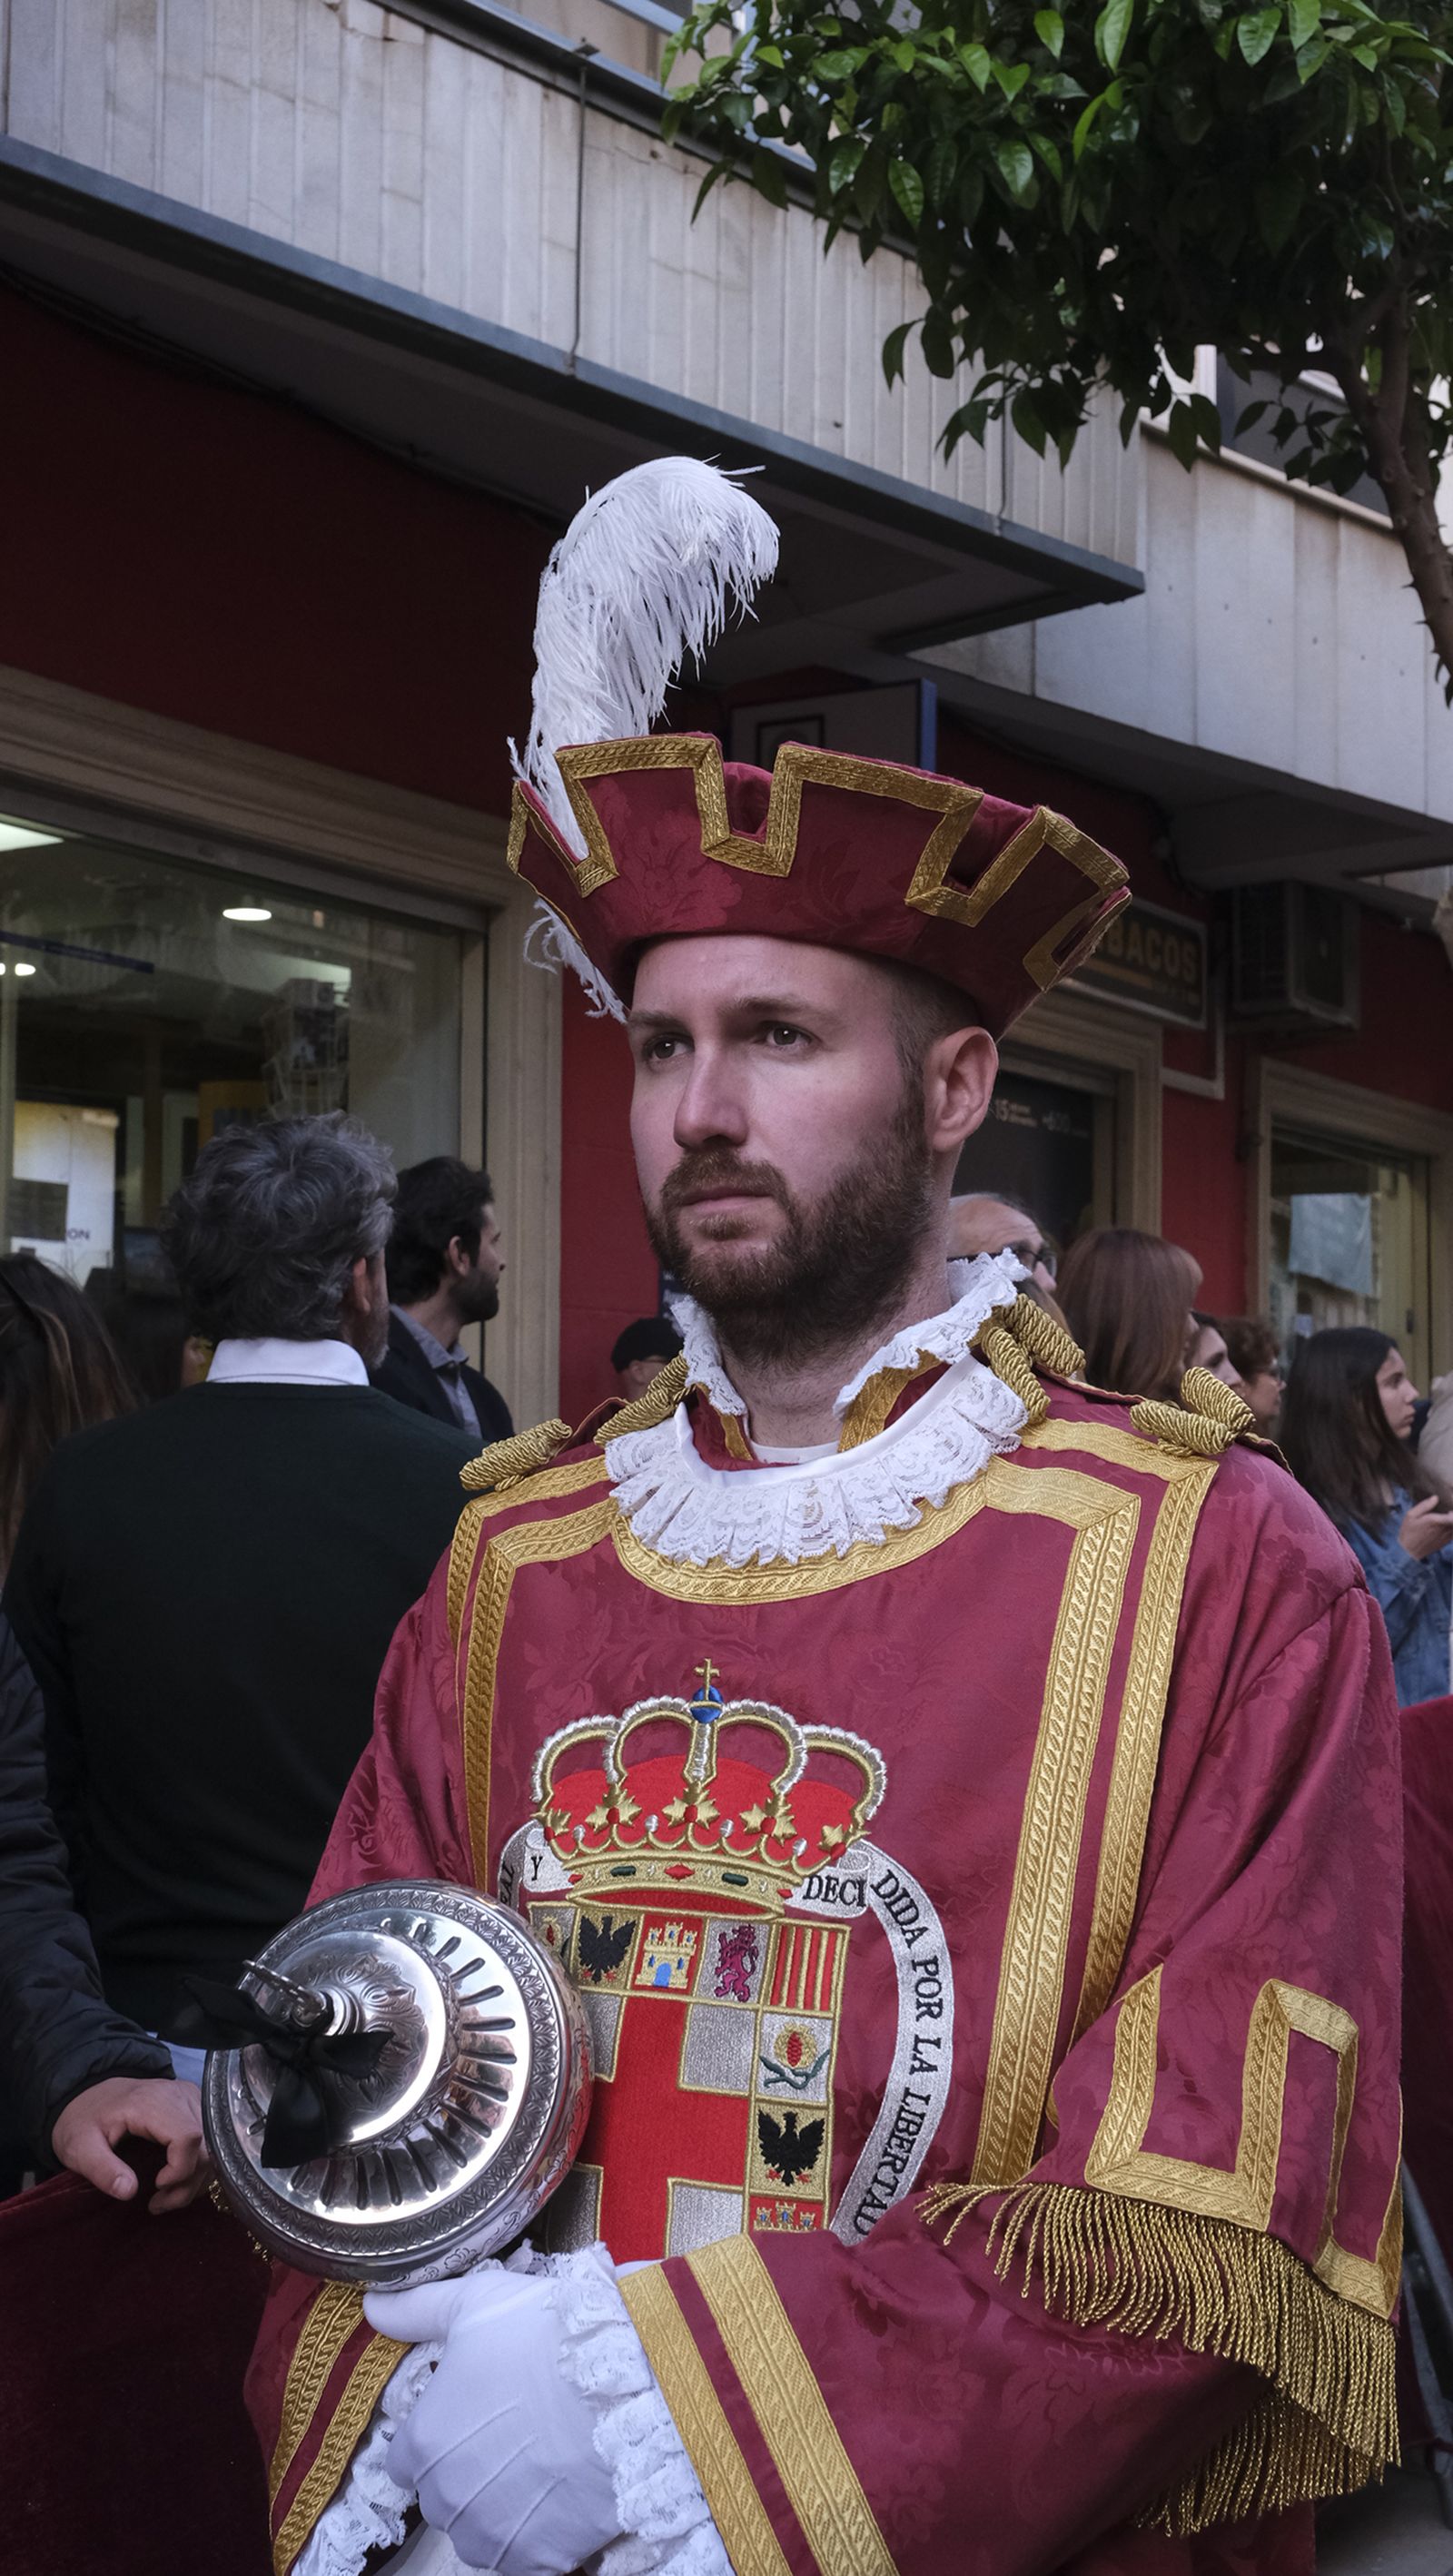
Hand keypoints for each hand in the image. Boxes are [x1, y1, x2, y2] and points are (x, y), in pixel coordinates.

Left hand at [51, 2076, 208, 2212]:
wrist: (88, 2093)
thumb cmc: (84, 2120)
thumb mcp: (79, 2147)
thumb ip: (102, 2170)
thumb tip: (129, 2193)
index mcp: (153, 2102)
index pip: (188, 2137)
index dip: (179, 2170)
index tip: (155, 2188)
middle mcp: (181, 2095)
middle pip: (206, 2146)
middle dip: (187, 2183)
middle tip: (157, 2204)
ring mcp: (191, 2099)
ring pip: (212, 2147)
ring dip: (193, 2179)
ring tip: (163, 2197)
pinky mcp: (195, 2107)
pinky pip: (209, 2142)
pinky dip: (196, 2168)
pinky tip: (174, 2181)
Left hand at [365, 2264, 620, 2575]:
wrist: (625, 2384)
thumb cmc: (542, 2337)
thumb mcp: (475, 2304)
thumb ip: (416, 2311)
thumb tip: (372, 2307)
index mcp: (421, 2443)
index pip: (405, 2458)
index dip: (438, 2434)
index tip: (473, 2416)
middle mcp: (444, 2499)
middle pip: (442, 2495)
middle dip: (467, 2471)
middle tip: (514, 2433)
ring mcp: (491, 2536)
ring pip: (479, 2530)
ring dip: (498, 2506)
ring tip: (540, 2463)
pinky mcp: (537, 2560)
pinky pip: (523, 2554)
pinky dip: (536, 2532)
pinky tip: (561, 2493)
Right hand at [1397, 1496, 1452, 1559]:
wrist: (1408, 1551)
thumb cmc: (1408, 1532)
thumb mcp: (1411, 1515)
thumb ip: (1424, 1506)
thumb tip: (1435, 1498)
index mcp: (1435, 1521)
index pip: (1452, 1516)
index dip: (1452, 1512)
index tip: (1449, 1507)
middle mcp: (1443, 1529)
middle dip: (1451, 1514)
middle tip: (1447, 1511)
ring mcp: (1445, 1536)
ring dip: (1451, 1521)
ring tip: (1446, 1516)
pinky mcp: (1446, 1542)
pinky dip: (1452, 1528)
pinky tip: (1445, 1525)